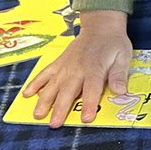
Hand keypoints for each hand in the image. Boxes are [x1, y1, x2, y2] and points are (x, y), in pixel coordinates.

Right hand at [22, 10, 131, 127]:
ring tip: (38, 115)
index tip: (86, 118)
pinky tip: (26, 94)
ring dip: (44, 100)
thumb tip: (120, 91)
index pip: (92, 89)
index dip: (89, 104)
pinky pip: (45, 73)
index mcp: (95, 68)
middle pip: (68, 90)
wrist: (100, 26)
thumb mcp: (123, 57)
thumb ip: (119, 75)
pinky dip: (35, 83)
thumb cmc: (113, 44)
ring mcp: (65, 66)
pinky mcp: (58, 63)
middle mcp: (77, 68)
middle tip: (54, 124)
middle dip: (60, 108)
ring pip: (53, 85)